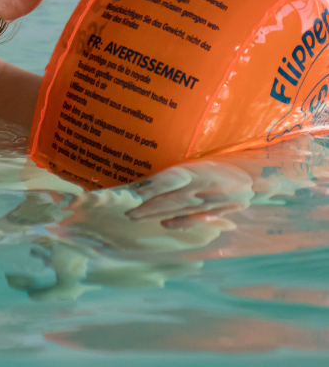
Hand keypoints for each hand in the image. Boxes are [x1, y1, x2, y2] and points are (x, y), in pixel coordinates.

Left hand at [125, 161, 253, 228]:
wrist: (258, 173)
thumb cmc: (220, 165)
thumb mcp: (200, 163)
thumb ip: (178, 174)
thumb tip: (146, 183)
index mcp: (201, 170)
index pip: (175, 178)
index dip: (156, 186)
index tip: (136, 193)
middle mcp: (208, 186)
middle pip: (175, 198)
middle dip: (149, 207)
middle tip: (129, 213)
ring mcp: (217, 201)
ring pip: (182, 210)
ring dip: (158, 215)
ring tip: (136, 217)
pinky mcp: (224, 211)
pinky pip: (199, 218)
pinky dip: (181, 222)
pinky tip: (164, 224)